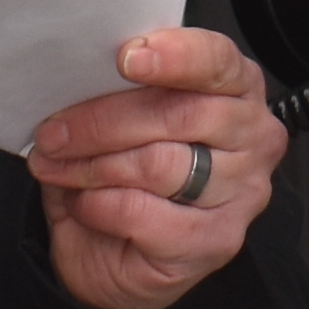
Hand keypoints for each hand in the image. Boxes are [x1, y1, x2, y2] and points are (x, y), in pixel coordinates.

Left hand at [33, 28, 284, 308]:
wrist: (116, 252)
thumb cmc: (123, 171)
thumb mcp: (120, 115)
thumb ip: (120, 87)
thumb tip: (78, 71)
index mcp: (237, 87)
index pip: (218, 61)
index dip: (175, 56)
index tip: (126, 57)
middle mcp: (254, 136)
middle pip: (180, 114)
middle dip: (103, 121)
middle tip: (54, 131)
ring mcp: (242, 192)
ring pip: (159, 164)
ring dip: (94, 165)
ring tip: (56, 166)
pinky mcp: (216, 239)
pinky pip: (144, 213)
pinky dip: (99, 205)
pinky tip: (83, 202)